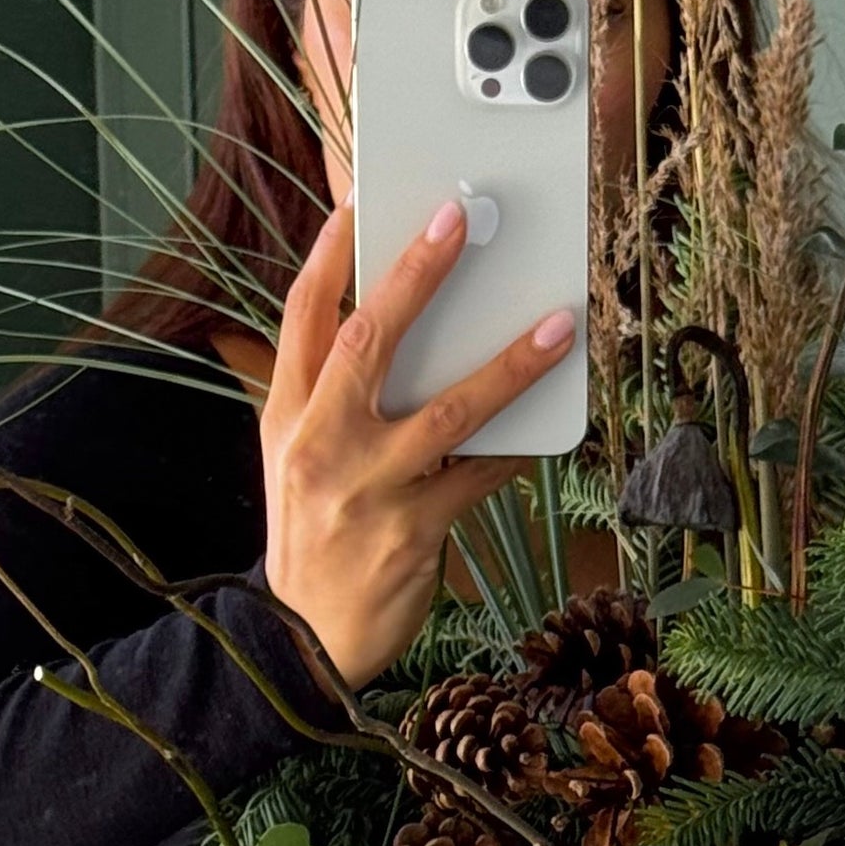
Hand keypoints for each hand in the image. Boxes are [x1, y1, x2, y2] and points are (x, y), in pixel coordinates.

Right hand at [256, 194, 576, 688]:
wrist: (300, 642)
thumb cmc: (311, 535)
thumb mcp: (295, 458)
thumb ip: (330, 395)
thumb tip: (393, 325)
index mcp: (287, 416)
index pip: (302, 319)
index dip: (329, 256)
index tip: (359, 203)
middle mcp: (322, 444)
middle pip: (369, 341)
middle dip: (415, 275)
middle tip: (456, 220)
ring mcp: (368, 489)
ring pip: (446, 410)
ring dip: (508, 364)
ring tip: (557, 325)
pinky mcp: (413, 532)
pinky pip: (479, 476)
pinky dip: (517, 446)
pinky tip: (550, 418)